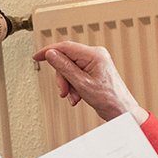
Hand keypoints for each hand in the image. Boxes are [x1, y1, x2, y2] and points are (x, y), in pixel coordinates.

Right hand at [32, 41, 147, 123]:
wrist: (121, 110)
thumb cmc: (108, 98)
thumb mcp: (81, 83)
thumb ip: (64, 67)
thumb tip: (51, 54)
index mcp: (94, 54)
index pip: (65, 47)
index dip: (48, 51)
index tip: (36, 57)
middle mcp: (95, 55)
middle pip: (66, 60)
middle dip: (62, 77)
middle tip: (63, 91)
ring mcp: (95, 62)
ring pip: (69, 69)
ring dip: (68, 84)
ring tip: (74, 96)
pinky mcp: (94, 70)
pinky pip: (76, 74)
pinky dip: (73, 86)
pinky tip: (77, 96)